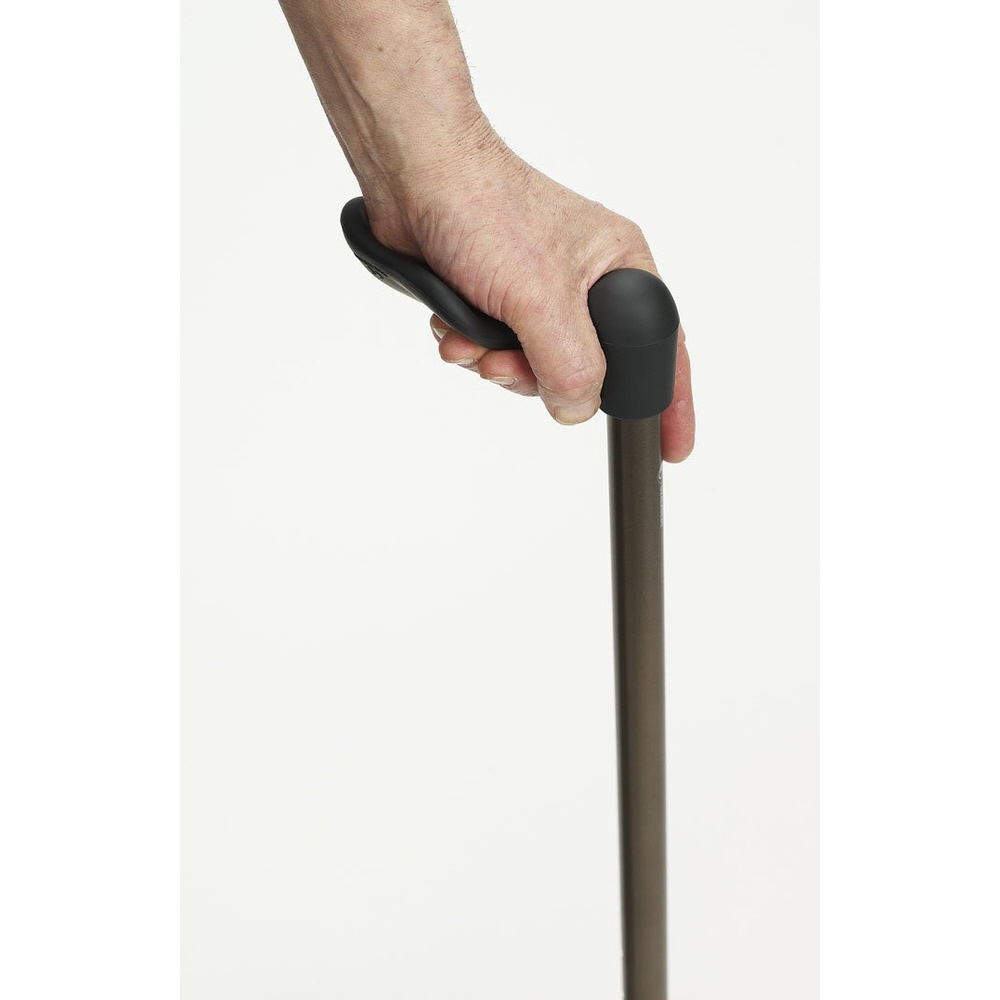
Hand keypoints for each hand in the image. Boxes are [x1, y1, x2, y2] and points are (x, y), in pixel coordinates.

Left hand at [361, 123, 694, 462]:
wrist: (413, 177)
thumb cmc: (485, 207)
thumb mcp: (541, 298)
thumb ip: (569, 366)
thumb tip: (578, 411)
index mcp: (621, 268)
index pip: (662, 346)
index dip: (668, 400)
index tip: (672, 448)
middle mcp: (586, 283)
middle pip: (585, 370)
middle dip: (538, 377)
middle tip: (506, 364)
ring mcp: (541, 292)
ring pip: (536, 367)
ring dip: (496, 364)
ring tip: (471, 340)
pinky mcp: (500, 299)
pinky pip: (499, 352)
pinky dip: (474, 350)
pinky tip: (453, 329)